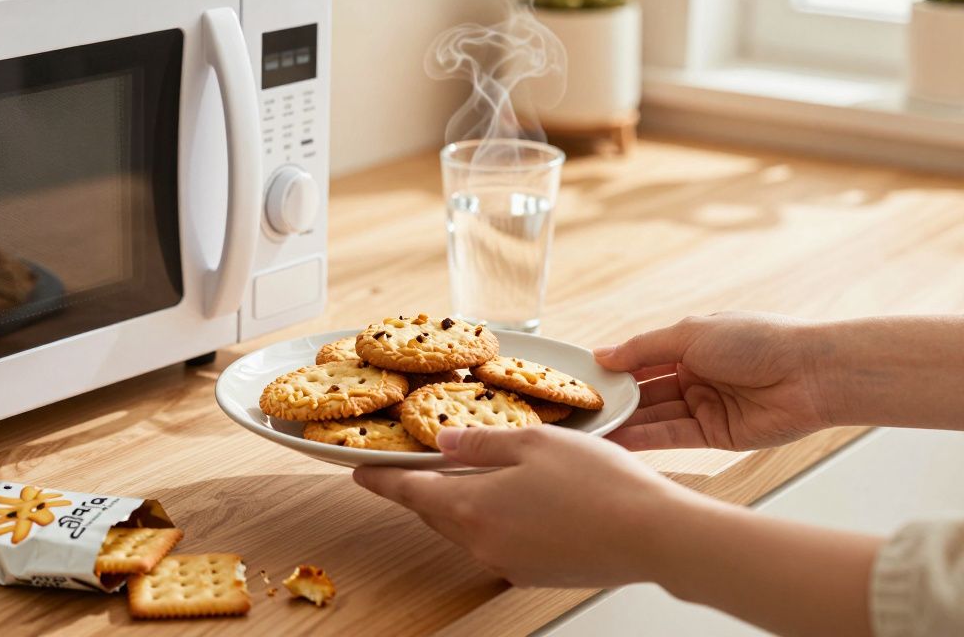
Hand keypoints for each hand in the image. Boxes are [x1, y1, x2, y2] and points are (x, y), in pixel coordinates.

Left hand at [353, 425, 696, 588]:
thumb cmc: (600, 484)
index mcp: (472, 507)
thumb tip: (445, 441)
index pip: (409, 491)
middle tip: (407, 469)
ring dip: (458, 504)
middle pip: (434, 512)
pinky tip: (514, 500)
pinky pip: (496, 543)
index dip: (381, 478)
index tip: (359, 471)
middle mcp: (482, 542)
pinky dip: (491, 520)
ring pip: (465, 529)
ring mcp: (508, 563)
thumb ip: (481, 443)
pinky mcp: (535, 572)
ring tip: (466, 476)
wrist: (654, 536)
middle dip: (419, 490)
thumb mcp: (533, 443)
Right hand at [595, 312, 830, 450]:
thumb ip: (644, 349)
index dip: (612, 370)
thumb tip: (602, 354)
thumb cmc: (757, 341)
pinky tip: (617, 441)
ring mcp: (704, 406)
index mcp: (689, 345)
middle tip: (576, 412)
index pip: (640, 360)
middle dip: (614, 401)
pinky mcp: (716, 436)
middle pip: (644, 392)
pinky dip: (645, 439)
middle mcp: (694, 376)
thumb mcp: (690, 334)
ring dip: (624, 423)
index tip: (578, 381)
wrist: (811, 374)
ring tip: (588, 432)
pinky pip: (673, 437)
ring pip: (654, 416)